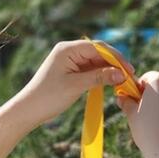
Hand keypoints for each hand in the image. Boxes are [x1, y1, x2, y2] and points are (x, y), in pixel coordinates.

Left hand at [17, 40, 131, 125]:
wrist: (29, 110)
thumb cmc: (48, 97)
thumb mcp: (76, 86)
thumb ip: (99, 77)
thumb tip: (121, 74)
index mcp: (67, 49)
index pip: (98, 47)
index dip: (116, 57)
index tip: (129, 70)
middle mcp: (68, 51)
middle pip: (98, 53)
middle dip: (114, 63)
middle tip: (129, 76)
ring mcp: (69, 61)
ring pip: (96, 62)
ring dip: (109, 70)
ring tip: (122, 81)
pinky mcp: (70, 71)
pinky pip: (90, 70)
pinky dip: (101, 76)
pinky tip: (111, 83)